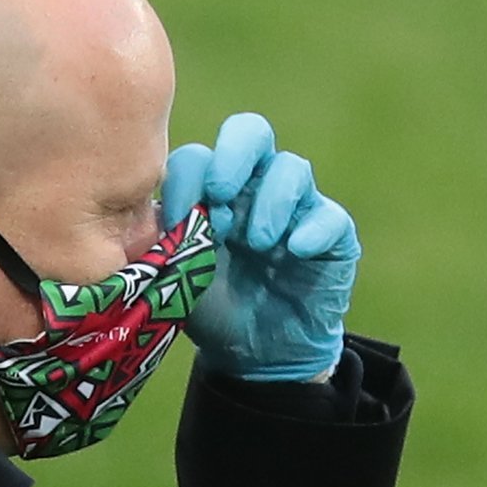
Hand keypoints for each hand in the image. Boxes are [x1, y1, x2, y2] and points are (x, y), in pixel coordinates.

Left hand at [162, 112, 359, 381]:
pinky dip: (313, 228)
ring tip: (257, 243)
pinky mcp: (332, 236)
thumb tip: (154, 219)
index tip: (177, 221)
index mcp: (214, 191)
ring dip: (270, 201)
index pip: (199, 156)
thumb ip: (163, 244)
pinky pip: (330, 217)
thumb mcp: (176, 276)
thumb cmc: (211, 306)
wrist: (255, 354)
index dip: (187, 179)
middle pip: (251, 133)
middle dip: (233, 156)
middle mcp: (256, 188)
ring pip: (292, 169)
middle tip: (221, 196)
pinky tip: (296, 250)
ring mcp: (297, 208)